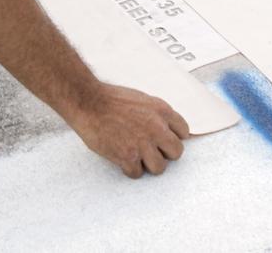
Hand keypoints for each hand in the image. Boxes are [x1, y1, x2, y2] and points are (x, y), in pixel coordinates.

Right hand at [66, 82, 189, 177]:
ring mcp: (143, 144)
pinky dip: (128, 169)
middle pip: (176, 153)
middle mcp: (157, 128)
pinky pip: (137, 173)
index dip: (172, 137)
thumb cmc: (110, 98)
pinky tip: (120, 158)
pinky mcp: (128, 157)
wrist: (88, 102)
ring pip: (159, 168)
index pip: (184, 132)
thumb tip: (166, 129)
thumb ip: (157, 114)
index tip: (162, 139)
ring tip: (135, 156)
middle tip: (149, 150)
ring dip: (147, 164)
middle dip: (163, 153)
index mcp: (162, 111)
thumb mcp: (141, 99)